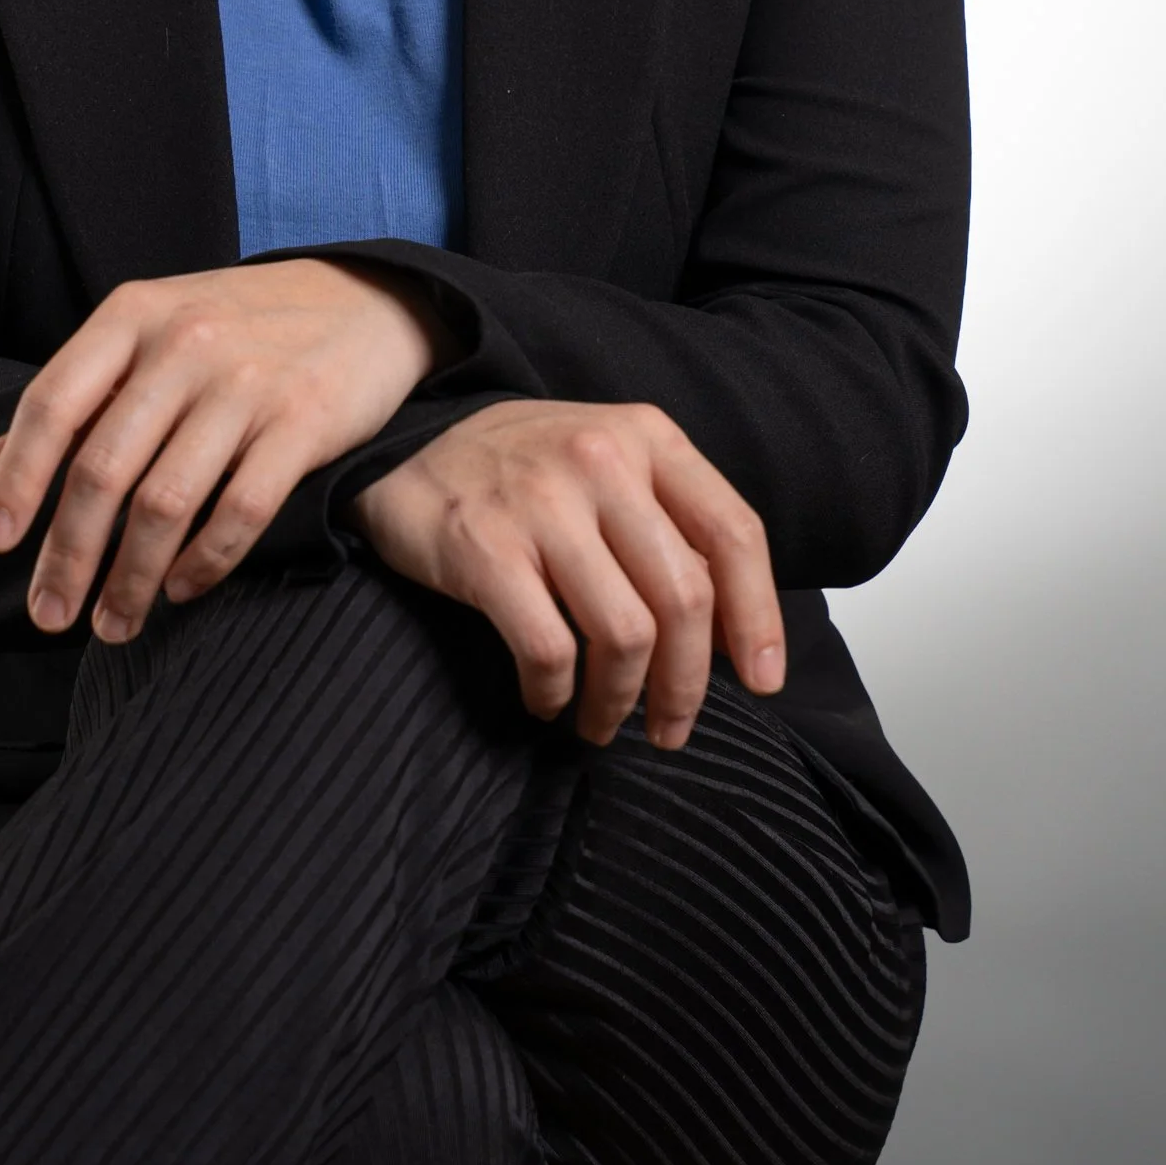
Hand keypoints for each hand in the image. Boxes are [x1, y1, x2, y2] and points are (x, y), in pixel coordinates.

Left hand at [0, 260, 452, 644]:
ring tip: (112, 623)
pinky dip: (204, 563)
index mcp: (133, 315)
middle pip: (102, 468)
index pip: (52, 403)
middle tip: (48, 613)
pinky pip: (239, 512)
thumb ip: (86, 391)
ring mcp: (246, 382)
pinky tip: (183, 589)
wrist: (367, 300)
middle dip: (68, 554)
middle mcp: (183, 343)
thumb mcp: (156, 330)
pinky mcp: (303, 422)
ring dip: (131, 578)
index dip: (16, 478)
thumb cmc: (244, 325)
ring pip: (165, 502)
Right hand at [350, 400, 783, 748]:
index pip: (734, 533)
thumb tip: (732, 632)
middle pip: (684, 598)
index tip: (762, 681)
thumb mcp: (607, 464)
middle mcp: (601, 459)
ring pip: (625, 634)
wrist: (403, 443)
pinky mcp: (483, 547)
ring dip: (621, 701)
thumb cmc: (520, 469)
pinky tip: (548, 700)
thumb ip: (669, 525)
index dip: (759, 618)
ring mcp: (540, 502)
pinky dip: (556, 694)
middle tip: (671, 728)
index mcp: (646, 436)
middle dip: (688, 685)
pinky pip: (548, 649)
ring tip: (604, 722)